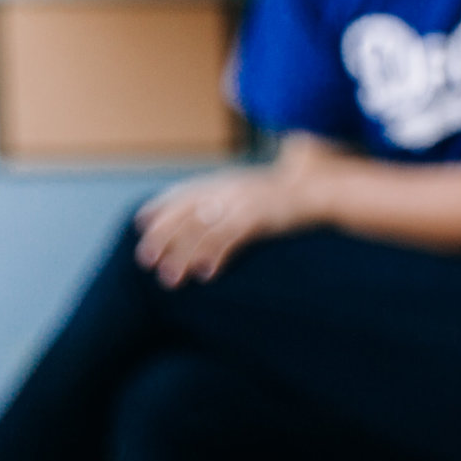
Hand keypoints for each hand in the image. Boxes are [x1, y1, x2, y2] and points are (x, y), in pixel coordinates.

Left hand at [135, 166, 318, 286]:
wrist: (319, 191)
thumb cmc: (286, 196)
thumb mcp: (250, 189)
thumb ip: (227, 196)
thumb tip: (207, 212)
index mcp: (223, 182)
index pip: (181, 194)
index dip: (160, 209)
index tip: (141, 225)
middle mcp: (226, 191)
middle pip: (184, 216)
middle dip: (162, 239)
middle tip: (146, 261)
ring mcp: (240, 204)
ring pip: (201, 232)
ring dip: (182, 257)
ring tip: (170, 278)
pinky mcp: (257, 218)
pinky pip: (229, 240)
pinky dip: (215, 257)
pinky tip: (206, 274)